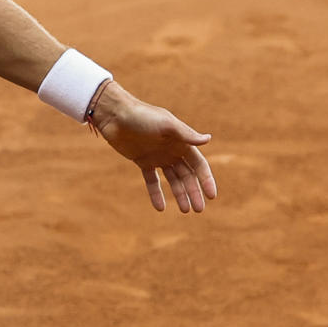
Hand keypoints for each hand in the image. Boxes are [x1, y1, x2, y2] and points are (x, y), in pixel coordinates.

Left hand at [88, 81, 218, 212]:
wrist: (115, 115)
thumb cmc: (143, 116)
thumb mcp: (166, 125)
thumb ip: (186, 134)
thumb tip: (208, 139)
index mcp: (181, 141)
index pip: (198, 164)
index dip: (206, 180)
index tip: (212, 196)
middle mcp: (172, 150)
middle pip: (187, 175)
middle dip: (194, 192)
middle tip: (199, 210)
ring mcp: (158, 157)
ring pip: (173, 180)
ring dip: (180, 194)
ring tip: (185, 210)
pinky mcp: (143, 161)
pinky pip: (152, 181)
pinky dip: (156, 194)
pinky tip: (160, 208)